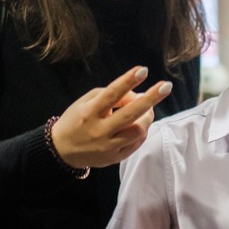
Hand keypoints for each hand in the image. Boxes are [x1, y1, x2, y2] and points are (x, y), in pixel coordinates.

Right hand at [50, 65, 172, 169]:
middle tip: (166, 86)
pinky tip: (141, 124)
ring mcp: (108, 146)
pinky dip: (142, 131)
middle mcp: (99, 130)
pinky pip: (136, 144)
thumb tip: (138, 95)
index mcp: (89, 112)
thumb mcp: (87, 102)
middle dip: (150, 99)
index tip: (143, 70)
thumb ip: (111, 95)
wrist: (62, 150)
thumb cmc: (77, 119)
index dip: (127, 81)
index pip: (111, 94)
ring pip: (138, 131)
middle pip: (130, 115)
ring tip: (147, 109)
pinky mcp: (114, 158)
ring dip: (148, 117)